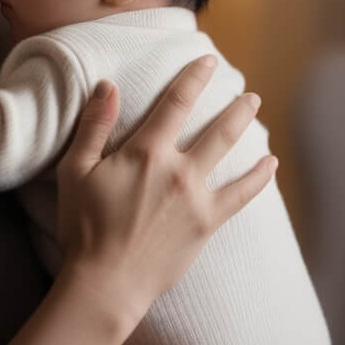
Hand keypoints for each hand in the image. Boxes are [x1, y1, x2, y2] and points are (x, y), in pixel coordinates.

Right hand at [56, 56, 276, 327]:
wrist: (106, 282)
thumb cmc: (84, 225)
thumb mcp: (75, 170)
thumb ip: (93, 125)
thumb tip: (107, 85)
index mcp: (146, 152)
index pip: (176, 102)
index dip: (193, 78)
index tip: (207, 61)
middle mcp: (178, 169)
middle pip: (216, 127)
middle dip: (234, 104)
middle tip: (247, 90)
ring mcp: (197, 198)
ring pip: (230, 153)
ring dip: (245, 126)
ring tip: (255, 107)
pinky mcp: (206, 224)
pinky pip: (241, 196)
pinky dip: (258, 178)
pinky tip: (269, 165)